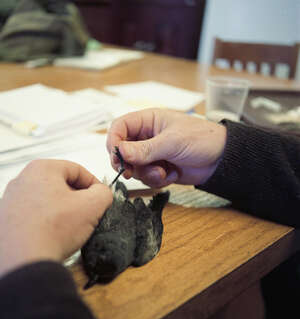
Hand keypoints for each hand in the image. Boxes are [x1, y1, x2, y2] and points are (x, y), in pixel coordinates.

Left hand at [0, 160, 112, 304]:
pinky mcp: (4, 222)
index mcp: (41, 169)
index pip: (77, 170)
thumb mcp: (91, 206)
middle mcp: (21, 181)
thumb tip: (101, 194)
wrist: (19, 262)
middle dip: (77, 200)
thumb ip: (103, 193)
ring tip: (69, 230)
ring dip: (61, 213)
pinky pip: (32, 218)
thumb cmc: (52, 229)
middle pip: (60, 186)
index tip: (100, 198)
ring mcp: (10, 202)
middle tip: (87, 215)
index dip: (94, 184)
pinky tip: (52, 238)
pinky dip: (45, 225)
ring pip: (46, 202)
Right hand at [107, 108, 226, 186]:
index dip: (113, 141)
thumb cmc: (201, 139)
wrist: (222, 160)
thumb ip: (144, 149)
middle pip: (122, 150)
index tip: (116, 156)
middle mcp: (147, 137)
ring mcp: (152, 154)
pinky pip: (147, 178)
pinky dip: (157, 179)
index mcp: (148, 121)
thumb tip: (119, 153)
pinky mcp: (158, 168)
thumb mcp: (172, 142)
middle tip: (130, 172)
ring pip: (134, 167)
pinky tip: (172, 174)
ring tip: (164, 171)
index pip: (120, 127)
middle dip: (127, 163)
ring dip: (147, 173)